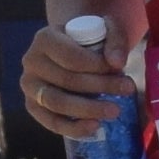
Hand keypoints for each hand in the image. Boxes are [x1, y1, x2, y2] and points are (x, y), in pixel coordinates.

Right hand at [18, 14, 137, 133]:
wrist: (70, 50)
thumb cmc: (88, 40)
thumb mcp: (105, 30)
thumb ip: (114, 41)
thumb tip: (117, 63)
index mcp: (45, 39)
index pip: (70, 56)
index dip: (97, 66)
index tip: (121, 69)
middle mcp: (31, 62)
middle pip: (66, 80)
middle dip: (100, 86)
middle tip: (128, 89)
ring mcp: (30, 86)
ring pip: (57, 103)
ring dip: (88, 109)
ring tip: (115, 111)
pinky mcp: (33, 106)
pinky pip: (51, 122)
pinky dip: (73, 128)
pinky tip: (95, 126)